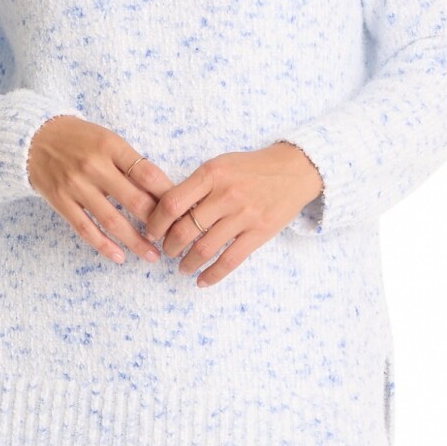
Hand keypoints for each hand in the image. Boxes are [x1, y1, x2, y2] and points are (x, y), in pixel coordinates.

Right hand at [27, 116, 172, 265]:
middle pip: (135, 200)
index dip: (168, 196)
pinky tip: (120, 257)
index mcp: (111, 146)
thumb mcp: (107, 139)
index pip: (148, 174)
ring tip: (152, 256)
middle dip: (158, 224)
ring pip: (112, 220)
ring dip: (135, 242)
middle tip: (173, 239)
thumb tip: (164, 192)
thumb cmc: (79, 139)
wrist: (34, 137)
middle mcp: (94, 166)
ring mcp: (76, 185)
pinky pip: (85, 229)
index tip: (182, 211)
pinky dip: (104, 246)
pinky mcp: (60, 201)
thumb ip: (131, 163)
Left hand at [144, 142, 323, 287]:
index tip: (152, 232)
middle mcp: (226, 194)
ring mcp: (244, 215)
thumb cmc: (251, 168)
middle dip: (169, 246)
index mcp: (211, 174)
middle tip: (167, 251)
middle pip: (184, 229)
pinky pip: (230, 260)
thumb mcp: (220, 165)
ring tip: (182, 267)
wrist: (294, 169)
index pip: (172, 203)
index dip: (156, 222)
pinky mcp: (260, 233)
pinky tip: (202, 281)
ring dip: (187, 263)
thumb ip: (196, 186)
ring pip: (204, 249)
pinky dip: (212, 275)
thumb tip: (166, 212)